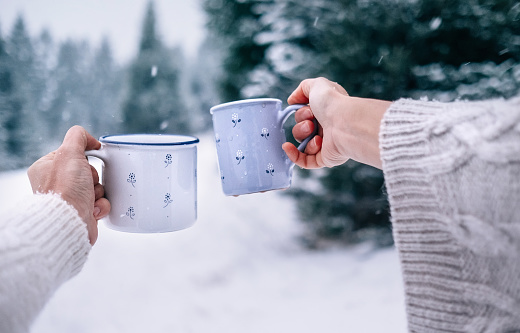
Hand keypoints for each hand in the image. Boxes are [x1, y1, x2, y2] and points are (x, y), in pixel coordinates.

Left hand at [27, 126, 109, 244]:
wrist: (69, 222)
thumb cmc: (65, 190)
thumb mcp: (69, 153)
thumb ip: (78, 137)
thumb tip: (90, 139)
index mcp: (45, 169)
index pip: (72, 154)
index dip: (83, 157)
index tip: (83, 162)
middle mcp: (55, 184)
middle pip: (87, 171)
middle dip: (93, 178)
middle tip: (86, 183)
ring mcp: (69, 199)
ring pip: (96, 187)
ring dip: (98, 192)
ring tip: (89, 199)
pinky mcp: (81, 212)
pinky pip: (100, 203)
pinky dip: (101, 205)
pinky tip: (93, 209)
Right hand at [282, 77, 390, 168]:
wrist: (345, 122)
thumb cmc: (334, 103)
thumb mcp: (317, 85)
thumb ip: (303, 88)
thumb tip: (292, 100)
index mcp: (326, 113)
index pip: (305, 115)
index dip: (301, 112)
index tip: (308, 108)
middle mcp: (327, 129)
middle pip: (301, 129)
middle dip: (302, 124)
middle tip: (312, 121)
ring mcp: (326, 145)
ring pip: (302, 143)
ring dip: (302, 136)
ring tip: (313, 131)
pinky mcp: (325, 159)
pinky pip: (304, 161)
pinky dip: (293, 155)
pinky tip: (287, 147)